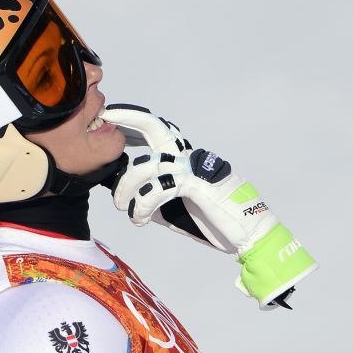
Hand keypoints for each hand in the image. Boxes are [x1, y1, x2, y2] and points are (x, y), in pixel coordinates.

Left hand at [101, 104, 318, 309]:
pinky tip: (139, 219)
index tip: (110, 121)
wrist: (248, 233)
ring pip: (146, 164)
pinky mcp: (195, 185)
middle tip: (104, 119)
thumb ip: (156, 198)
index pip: (156, 131)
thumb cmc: (215, 220)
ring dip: (125, 187)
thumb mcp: (176, 207)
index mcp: (185, 158)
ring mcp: (192, 168)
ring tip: (121, 205)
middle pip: (154, 126)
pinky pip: (157, 189)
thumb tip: (134, 200)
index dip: (133, 123)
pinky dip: (141, 206)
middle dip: (127, 119)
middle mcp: (188, 156)